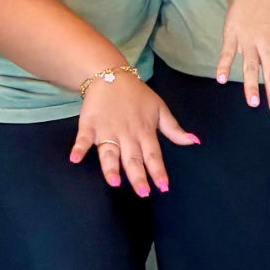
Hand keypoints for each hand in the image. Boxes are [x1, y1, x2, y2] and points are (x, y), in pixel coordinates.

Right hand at [69, 72, 198, 196]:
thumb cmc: (137, 95)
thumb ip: (174, 129)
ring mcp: (107, 130)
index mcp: (144, 131)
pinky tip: (75, 158)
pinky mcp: (89, 125)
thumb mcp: (160, 109)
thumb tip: (194, 141)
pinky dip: (79, 148)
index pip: (153, 155)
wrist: (111, 76)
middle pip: (132, 158)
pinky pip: (83, 138)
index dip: (158, 171)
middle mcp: (126, 134)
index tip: (163, 187)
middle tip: (143, 193)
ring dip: (111, 167)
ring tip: (114, 182)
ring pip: (109, 152)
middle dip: (138, 176)